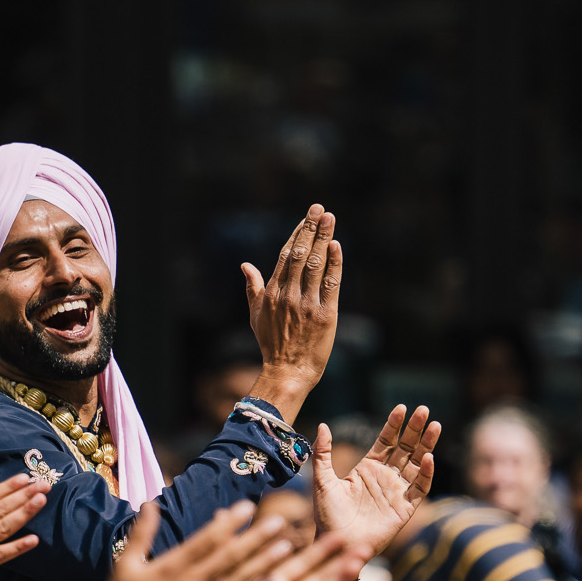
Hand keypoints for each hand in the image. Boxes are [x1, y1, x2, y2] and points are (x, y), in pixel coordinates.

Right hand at [0, 474, 48, 580]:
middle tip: (44, 485)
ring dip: (25, 513)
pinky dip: (18, 547)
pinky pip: (1, 555)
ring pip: (5, 527)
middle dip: (24, 495)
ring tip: (42, 501)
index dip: (7, 487)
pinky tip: (34, 540)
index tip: (24, 478)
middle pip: (1, 508)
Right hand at [240, 204, 341, 425]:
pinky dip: (334, 264)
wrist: (287, 371)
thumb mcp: (256, 314)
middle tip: (319, 208)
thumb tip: (245, 264)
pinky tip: (336, 246)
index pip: (286, 255)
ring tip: (330, 218)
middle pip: (301, 254)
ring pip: (315, 265)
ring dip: (323, 239)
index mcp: (272, 292)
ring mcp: (307, 304)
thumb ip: (253, 287)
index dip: (297, 233)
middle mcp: (288, 295)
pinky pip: (331, 284)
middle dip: (310, 229)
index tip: (306, 216)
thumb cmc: (271, 344)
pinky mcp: (326, 315)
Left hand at [314, 406, 439, 559]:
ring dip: (426, 445)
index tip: (401, 408)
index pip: (385, 441)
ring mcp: (397, 491)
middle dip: (415, 429)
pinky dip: (425, 474)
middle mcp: (385, 477)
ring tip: (435, 425)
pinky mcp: (405, 508)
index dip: (394, 425)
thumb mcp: (322, 480)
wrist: (338, 543)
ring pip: (416, 463)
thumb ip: (322, 453)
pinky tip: (427, 458)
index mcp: (367, 468)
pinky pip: (419, 488)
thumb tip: (322, 425)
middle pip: (405, 448)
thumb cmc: (327, 516)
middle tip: (424, 410)